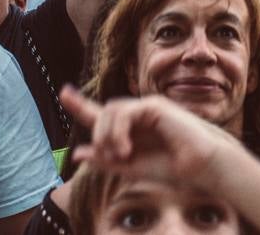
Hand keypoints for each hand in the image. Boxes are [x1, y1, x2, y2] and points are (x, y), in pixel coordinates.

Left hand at [61, 86, 238, 186]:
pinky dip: (118, 131)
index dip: (80, 104)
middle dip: (99, 133)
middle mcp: (137, 115)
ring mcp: (147, 107)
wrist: (196, 165)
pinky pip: (125, 112)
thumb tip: (78, 152)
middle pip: (103, 112)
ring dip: (108, 135)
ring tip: (121, 154)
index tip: (63, 92)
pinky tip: (126, 148)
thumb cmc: (169, 166)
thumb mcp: (129, 168)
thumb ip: (105, 160)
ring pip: (111, 110)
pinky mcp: (155, 105)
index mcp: (130, 129)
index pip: (100, 113)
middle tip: (112, 157)